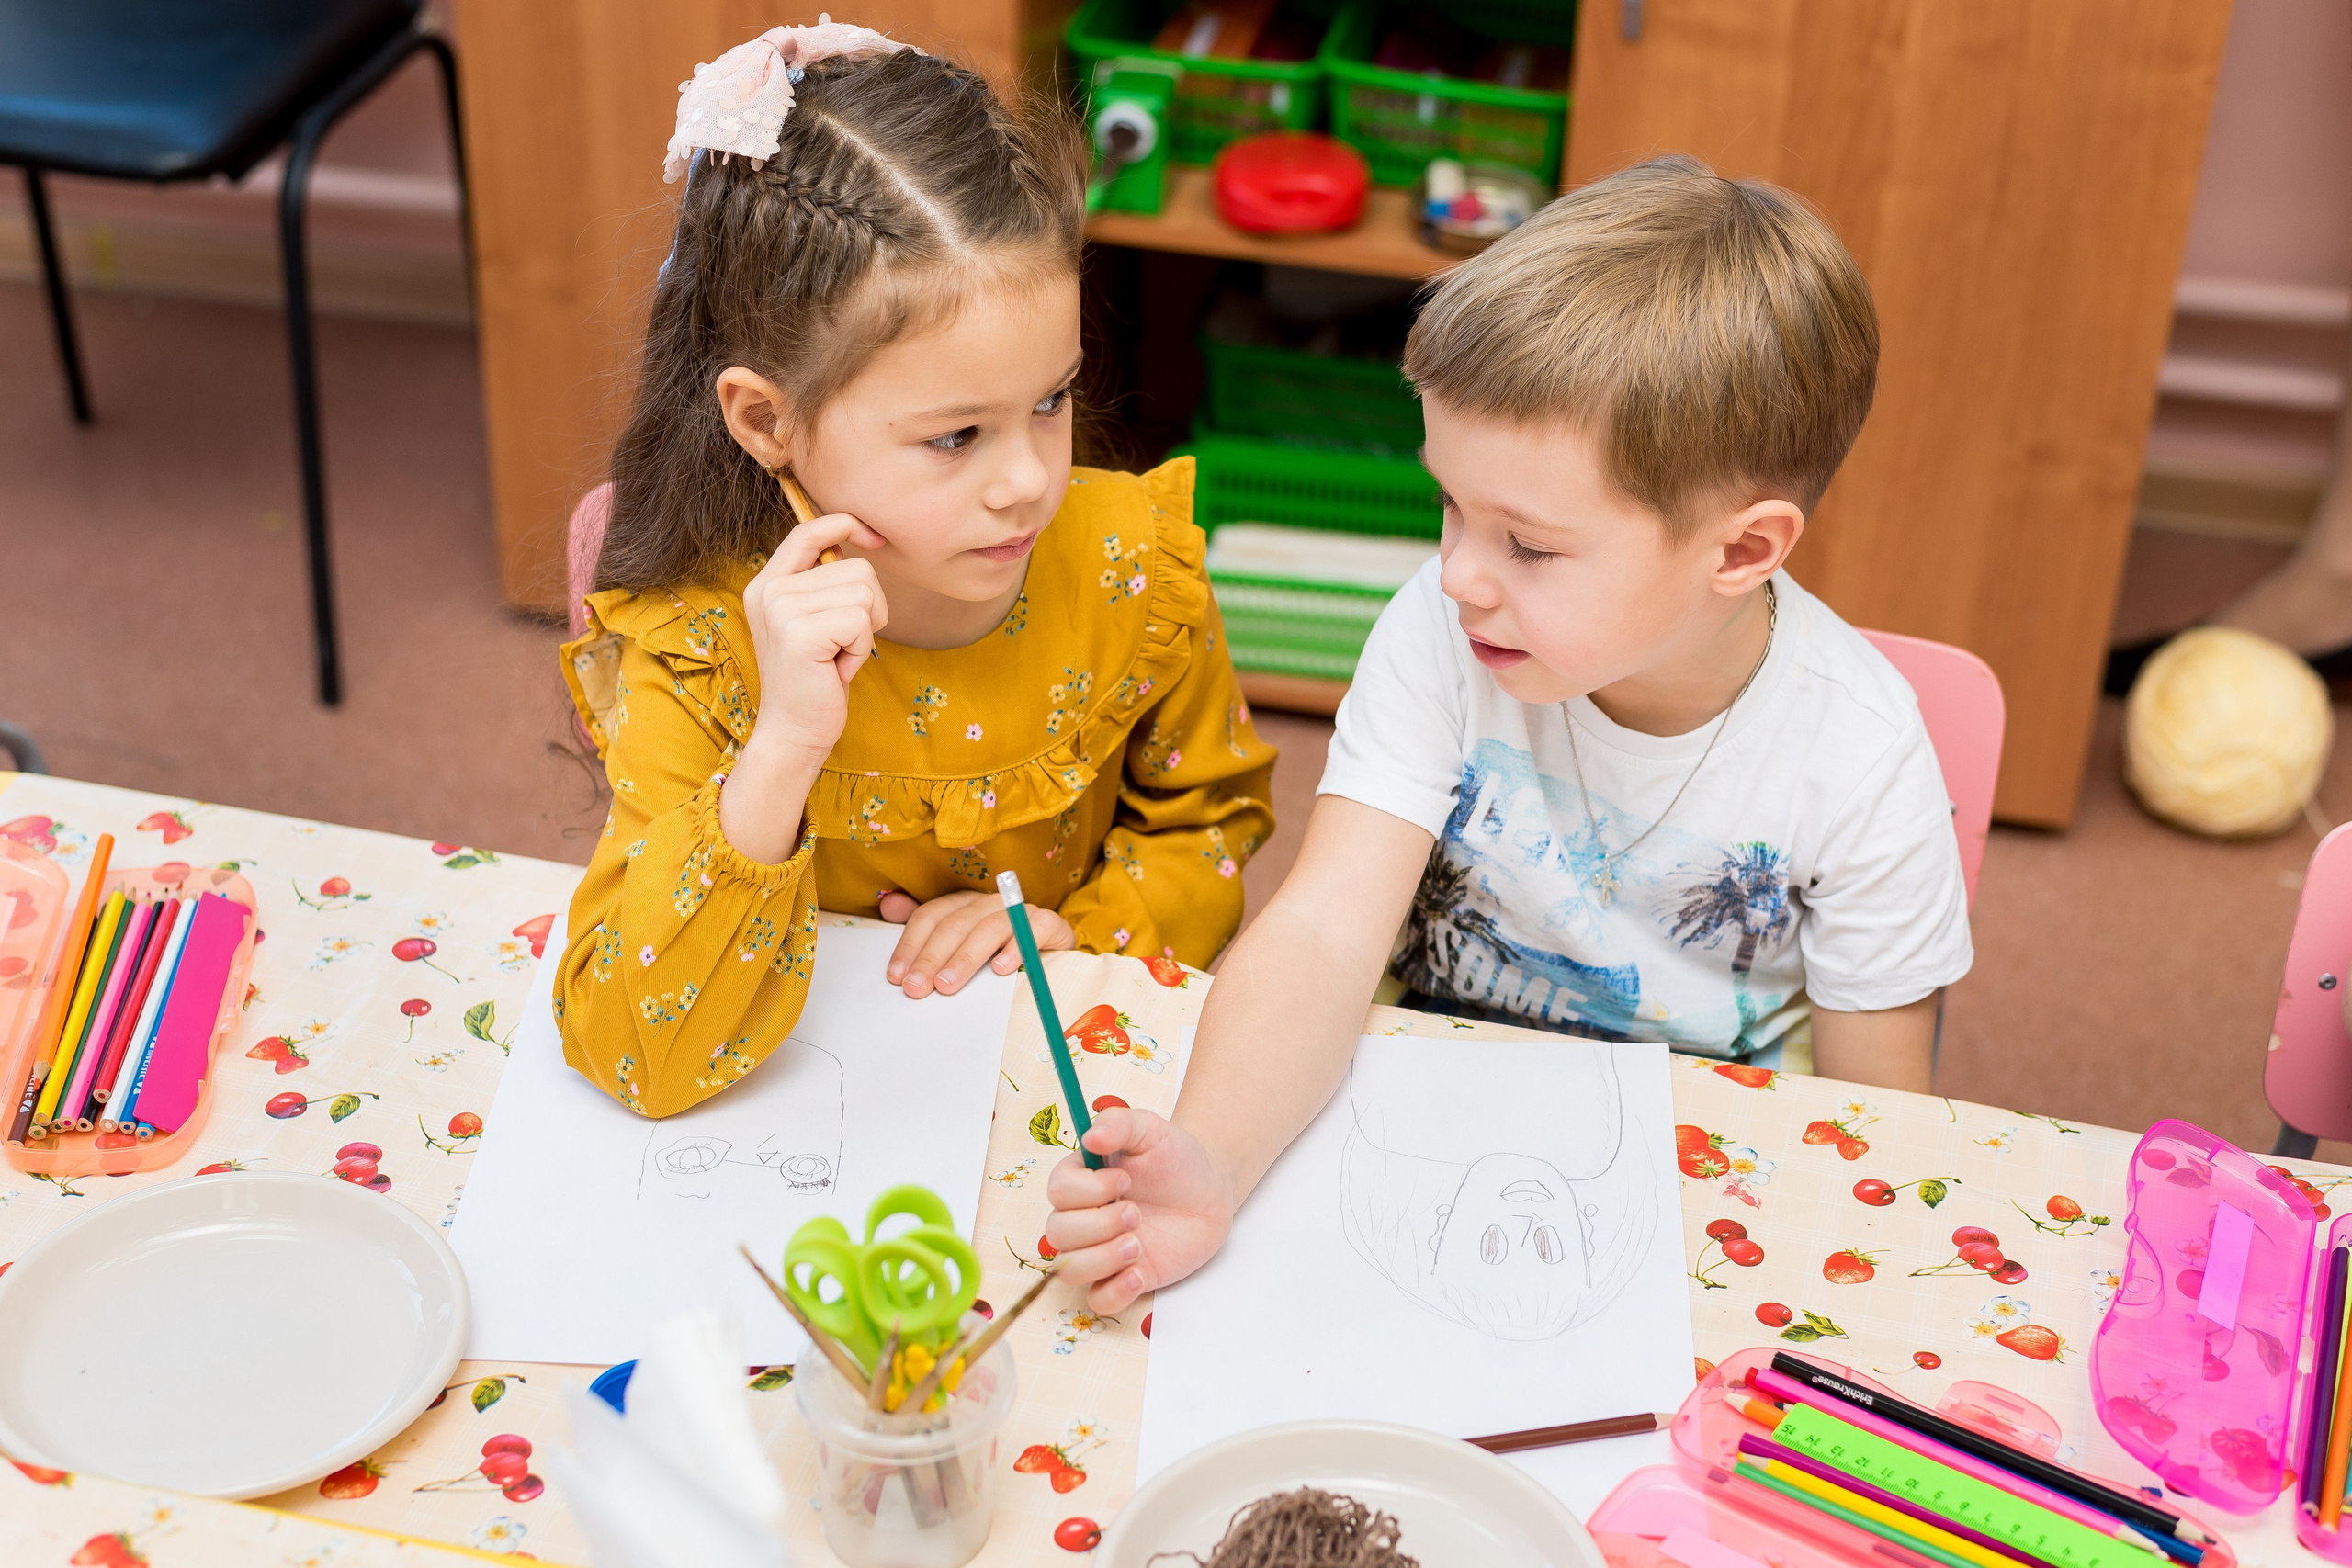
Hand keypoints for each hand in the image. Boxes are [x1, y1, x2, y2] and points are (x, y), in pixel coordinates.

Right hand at [738, 512, 891, 766]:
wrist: (794, 732)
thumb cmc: (815, 679)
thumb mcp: (814, 623)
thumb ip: (823, 585)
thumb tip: (856, 544)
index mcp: (768, 584)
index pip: (807, 532)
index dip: (844, 524)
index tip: (873, 537)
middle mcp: (769, 590)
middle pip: (856, 567)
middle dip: (867, 610)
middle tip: (840, 645)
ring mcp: (782, 609)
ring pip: (864, 593)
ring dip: (864, 632)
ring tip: (837, 656)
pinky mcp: (801, 632)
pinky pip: (861, 621)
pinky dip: (861, 649)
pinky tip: (838, 669)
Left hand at [878, 889, 1072, 997]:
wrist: (1054, 958)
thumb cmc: (999, 955)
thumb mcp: (960, 946)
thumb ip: (926, 928)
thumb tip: (888, 906)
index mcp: (963, 905)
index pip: (931, 917)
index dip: (911, 945)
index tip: (897, 977)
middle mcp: (989, 903)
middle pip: (956, 924)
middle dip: (932, 957)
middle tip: (917, 988)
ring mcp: (1020, 911)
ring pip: (989, 928)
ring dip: (966, 958)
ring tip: (948, 985)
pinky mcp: (1049, 924)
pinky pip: (1033, 930)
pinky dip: (1016, 949)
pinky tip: (1001, 970)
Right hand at [1045, 1109, 1233, 1313]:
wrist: (1208, 1191)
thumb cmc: (1175, 1157)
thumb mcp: (1150, 1129)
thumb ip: (1119, 1123)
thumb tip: (1091, 1135)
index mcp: (1081, 1179)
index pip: (1057, 1192)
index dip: (1087, 1190)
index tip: (1125, 1179)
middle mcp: (1083, 1217)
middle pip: (1058, 1233)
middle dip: (1098, 1225)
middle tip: (1137, 1213)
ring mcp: (1101, 1251)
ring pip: (1070, 1271)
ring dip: (1101, 1260)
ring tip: (1139, 1245)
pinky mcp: (1123, 1277)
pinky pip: (1098, 1300)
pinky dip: (1114, 1293)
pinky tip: (1139, 1274)